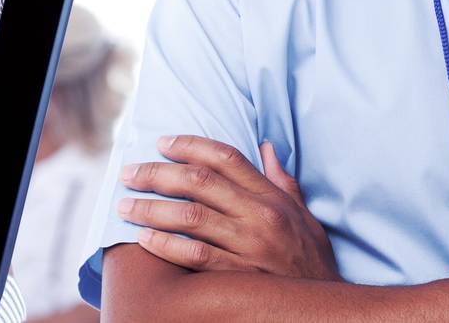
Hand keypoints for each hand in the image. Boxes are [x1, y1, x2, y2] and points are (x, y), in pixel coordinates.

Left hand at [118, 134, 338, 281]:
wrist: (324, 309)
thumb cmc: (310, 260)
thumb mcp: (304, 215)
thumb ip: (282, 181)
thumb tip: (265, 146)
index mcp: (272, 198)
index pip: (226, 158)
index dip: (189, 145)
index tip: (162, 143)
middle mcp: (260, 217)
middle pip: (199, 182)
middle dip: (157, 173)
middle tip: (129, 173)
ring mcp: (249, 247)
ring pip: (190, 217)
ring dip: (151, 208)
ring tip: (125, 206)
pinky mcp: (238, 277)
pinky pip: (194, 256)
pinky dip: (165, 245)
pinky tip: (143, 238)